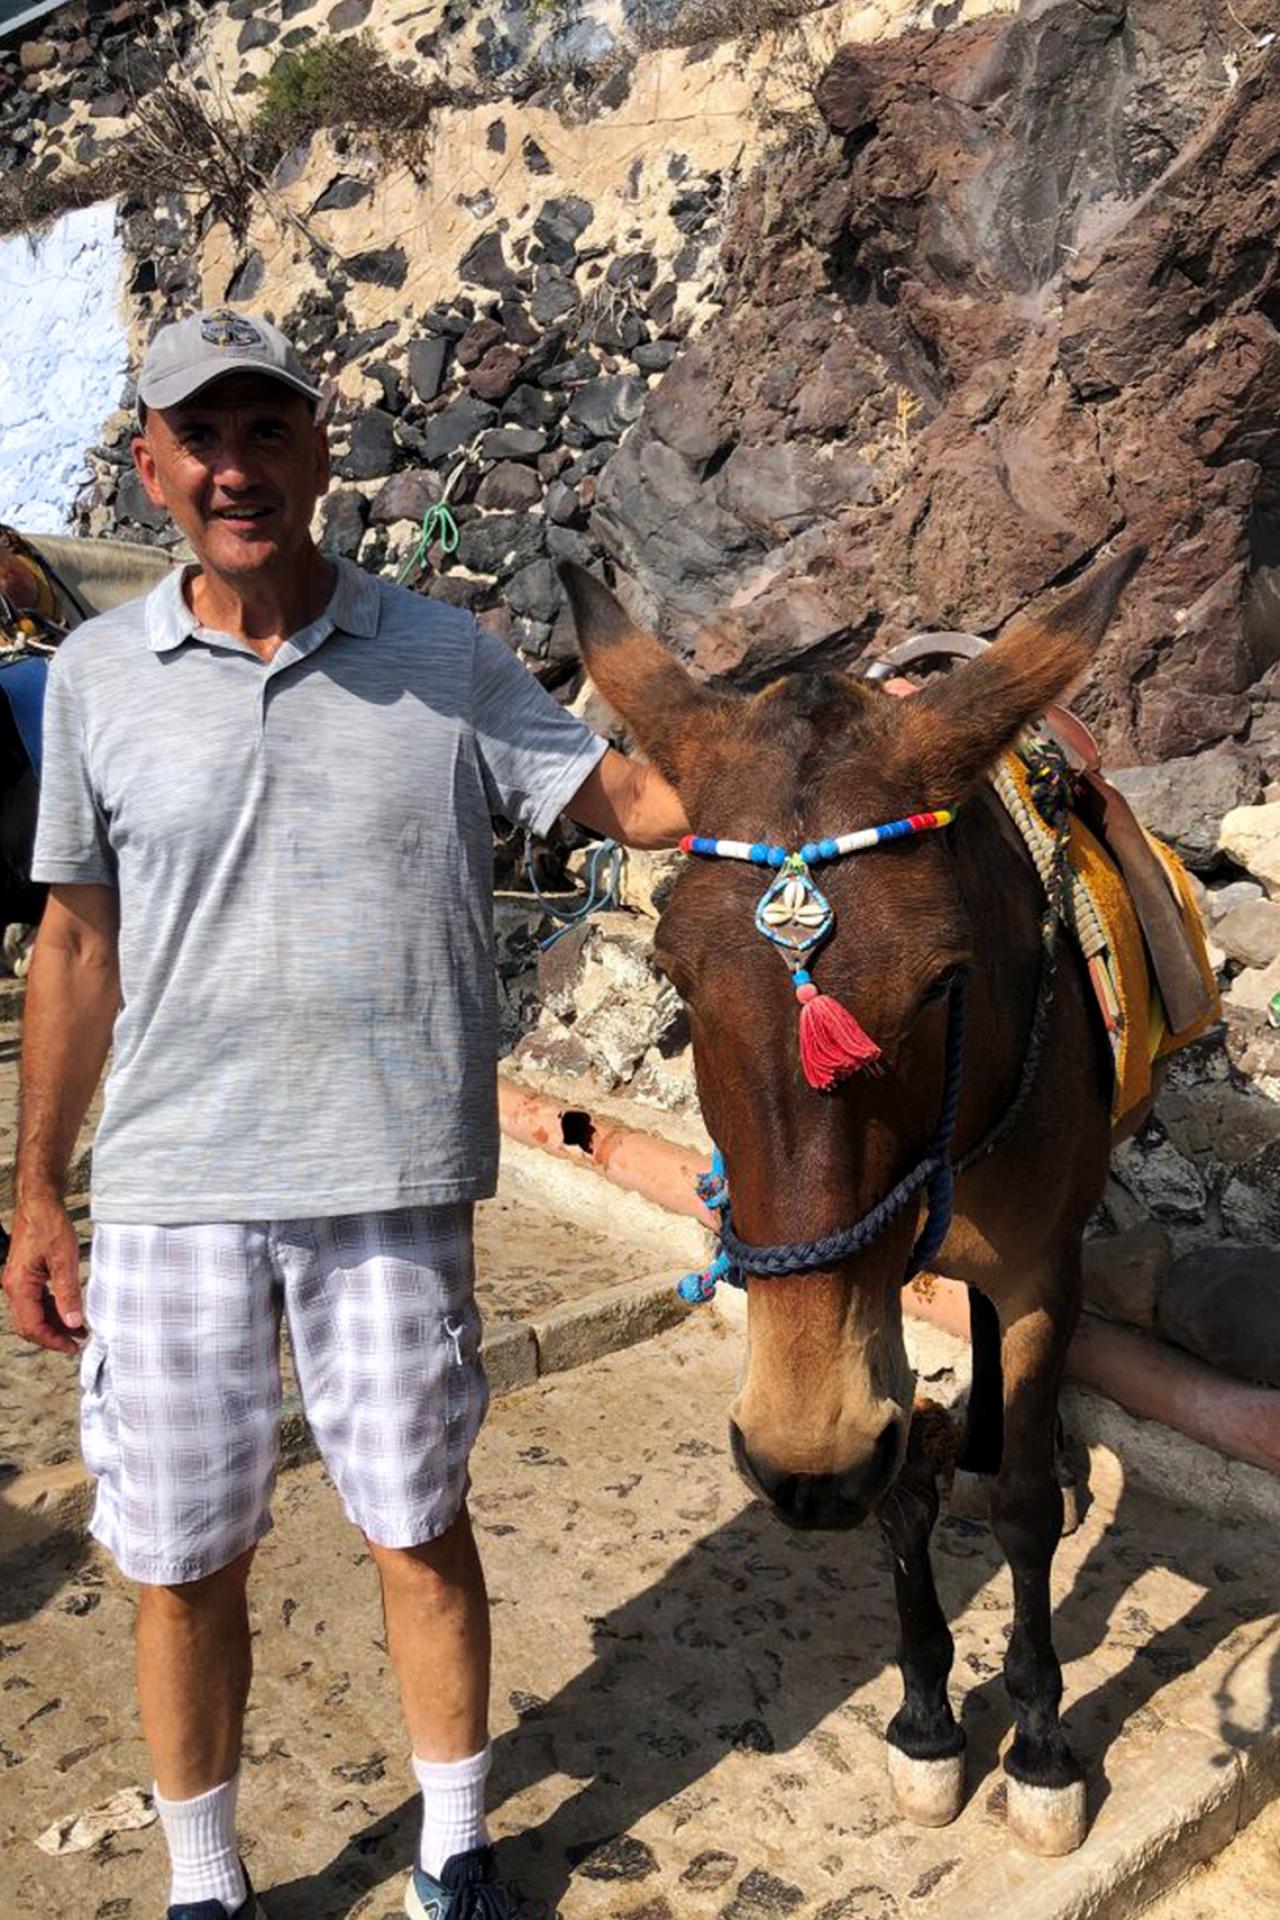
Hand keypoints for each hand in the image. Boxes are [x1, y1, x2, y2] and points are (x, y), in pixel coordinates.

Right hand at [3, 1195, 84, 1354]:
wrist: (39, 1201)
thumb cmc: (49, 1224)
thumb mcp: (64, 1259)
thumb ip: (68, 1292)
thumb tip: (73, 1322)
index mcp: (19, 1286)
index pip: (32, 1326)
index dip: (52, 1340)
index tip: (72, 1347)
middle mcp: (14, 1286)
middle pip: (29, 1324)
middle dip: (53, 1336)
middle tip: (77, 1343)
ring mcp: (19, 1281)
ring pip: (33, 1313)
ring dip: (54, 1324)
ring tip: (79, 1330)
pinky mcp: (26, 1274)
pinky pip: (36, 1300)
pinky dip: (52, 1309)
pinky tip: (69, 1311)